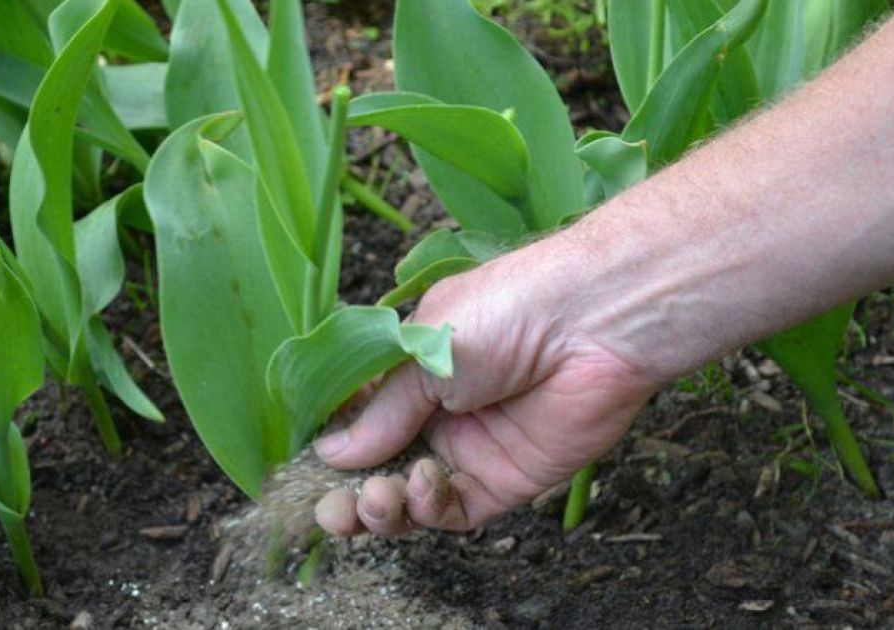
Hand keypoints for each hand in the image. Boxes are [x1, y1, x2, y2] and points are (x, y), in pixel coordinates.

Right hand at [313, 238, 661, 535]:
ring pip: (410, 497)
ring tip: (374, 499)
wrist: (591, 321)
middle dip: (348, 491)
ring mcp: (470, 448)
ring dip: (382, 506)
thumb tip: (330, 453)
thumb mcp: (423, 354)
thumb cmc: (504, 310)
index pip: (357, 419)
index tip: (302, 469)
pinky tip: (420, 485)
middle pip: (379, 467)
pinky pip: (455, 510)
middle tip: (328, 509)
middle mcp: (436, 413)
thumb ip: (381, 411)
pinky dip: (428, 507)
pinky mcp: (506, 480)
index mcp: (411, 371)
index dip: (330, 446)